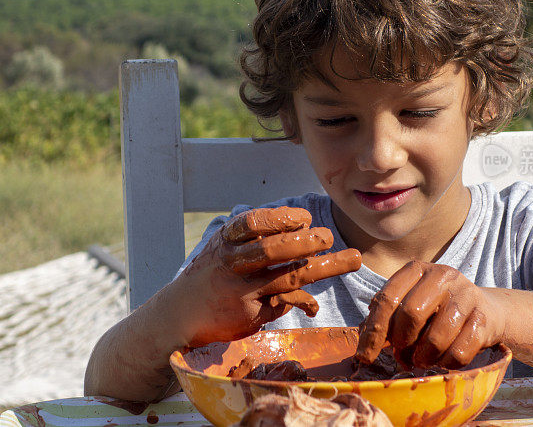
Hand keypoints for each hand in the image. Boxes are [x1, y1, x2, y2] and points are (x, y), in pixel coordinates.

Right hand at [170, 206, 361, 346]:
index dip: (281, 219)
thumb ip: (260, 239)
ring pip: (289, 276)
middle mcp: (233, 263)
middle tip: (329, 236)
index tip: (304, 218)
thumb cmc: (214, 272)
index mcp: (227, 240)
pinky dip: (305, 301)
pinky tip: (313, 306)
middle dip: (307, 242)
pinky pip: (286, 303)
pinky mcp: (250, 313)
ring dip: (325, 267)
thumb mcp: (227, 246)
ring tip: (351, 258)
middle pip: (274, 249)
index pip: (253, 223)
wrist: (181, 313)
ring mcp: (242, 290)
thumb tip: (306, 231)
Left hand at [355, 262, 503, 368]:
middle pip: (411, 313)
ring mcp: (466, 294)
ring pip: (437, 336)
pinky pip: (460, 352)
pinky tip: (444, 360)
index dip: (374, 330)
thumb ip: (385, 318)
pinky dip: (447, 363)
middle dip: (402, 342)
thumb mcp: (409, 304)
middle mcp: (442, 275)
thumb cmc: (436, 311)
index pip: (387, 298)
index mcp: (416, 270)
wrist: (486, 311)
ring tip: (422, 360)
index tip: (365, 356)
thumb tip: (363, 344)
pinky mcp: (484, 318)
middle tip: (402, 356)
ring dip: (425, 357)